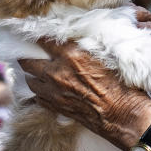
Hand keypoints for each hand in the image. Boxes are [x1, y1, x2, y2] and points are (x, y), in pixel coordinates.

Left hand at [18, 39, 150, 149]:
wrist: (123, 115)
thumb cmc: (120, 84)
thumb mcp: (104, 56)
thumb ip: (83, 47)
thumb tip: (72, 41)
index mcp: (70, 55)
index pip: (43, 40)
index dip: (38, 36)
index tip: (36, 35)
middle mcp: (57, 73)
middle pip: (28, 62)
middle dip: (28, 57)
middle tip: (30, 54)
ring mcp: (54, 92)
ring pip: (30, 81)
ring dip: (33, 75)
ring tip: (37, 72)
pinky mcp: (56, 107)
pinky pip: (37, 98)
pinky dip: (39, 92)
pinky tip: (46, 89)